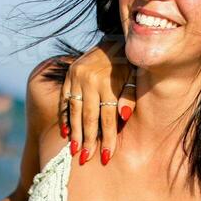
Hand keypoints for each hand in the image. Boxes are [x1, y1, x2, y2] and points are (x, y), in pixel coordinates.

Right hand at [60, 39, 136, 165]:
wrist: (114, 41)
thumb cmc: (129, 64)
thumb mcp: (135, 76)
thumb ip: (130, 94)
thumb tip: (124, 115)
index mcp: (109, 81)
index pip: (108, 116)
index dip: (108, 137)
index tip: (106, 156)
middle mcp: (90, 79)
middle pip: (89, 116)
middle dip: (89, 140)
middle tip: (87, 159)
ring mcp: (76, 77)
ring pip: (74, 110)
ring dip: (75, 132)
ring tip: (75, 151)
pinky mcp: (68, 75)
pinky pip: (65, 100)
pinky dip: (65, 117)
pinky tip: (65, 133)